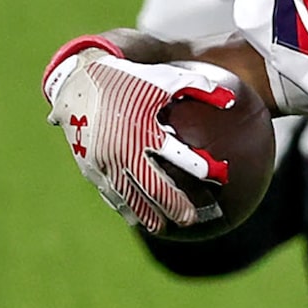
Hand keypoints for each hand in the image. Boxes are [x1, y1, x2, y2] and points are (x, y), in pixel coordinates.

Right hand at [43, 40, 233, 234]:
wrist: (75, 81)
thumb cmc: (128, 79)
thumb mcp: (165, 78)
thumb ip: (200, 88)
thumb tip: (232, 100)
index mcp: (144, 129)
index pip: (179, 155)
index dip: (202, 167)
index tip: (221, 177)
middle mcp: (122, 149)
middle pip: (153, 186)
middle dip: (172, 204)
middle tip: (189, 220)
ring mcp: (102, 160)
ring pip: (127, 194)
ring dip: (145, 213)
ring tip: (160, 228)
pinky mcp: (88, 165)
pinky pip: (107, 191)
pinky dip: (122, 205)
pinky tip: (133, 217)